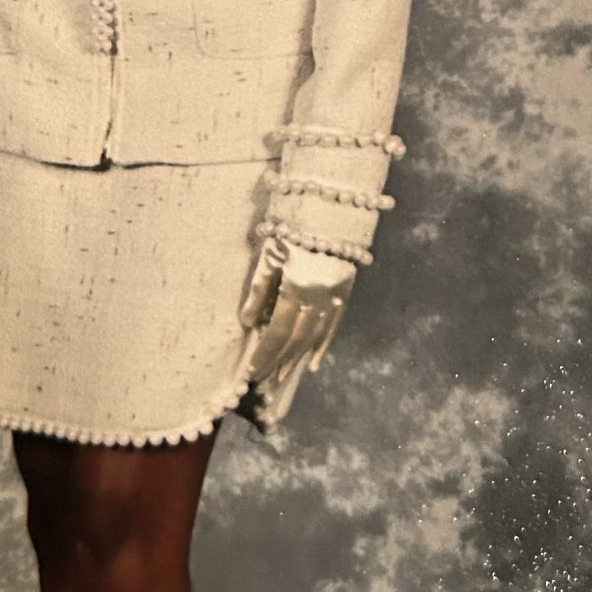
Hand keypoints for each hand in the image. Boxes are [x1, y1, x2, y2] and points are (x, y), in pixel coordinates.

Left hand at [234, 236, 355, 422]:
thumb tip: (247, 323)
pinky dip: (321, 346)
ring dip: (295, 359)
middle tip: (263, 381)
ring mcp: (333, 297)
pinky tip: (312, 364)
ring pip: (312, 336)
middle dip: (276, 361)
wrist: (328, 210)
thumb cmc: (290, 230)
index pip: (276, 331)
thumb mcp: (269, 257)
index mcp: (295, 288)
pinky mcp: (344, 293)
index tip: (251, 372)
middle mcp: (316, 298)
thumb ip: (258, 292)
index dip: (264, 354)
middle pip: (294, 339)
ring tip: (280, 376)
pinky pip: (332, 326)